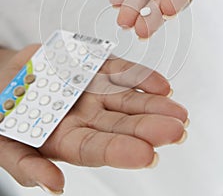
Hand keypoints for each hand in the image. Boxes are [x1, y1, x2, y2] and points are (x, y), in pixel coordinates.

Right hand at [0, 45, 187, 193]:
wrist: (5, 76)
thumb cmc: (4, 112)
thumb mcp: (6, 143)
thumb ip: (26, 166)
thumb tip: (54, 188)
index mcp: (68, 139)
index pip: (99, 148)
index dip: (122, 151)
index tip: (149, 155)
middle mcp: (87, 117)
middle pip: (122, 125)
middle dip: (149, 128)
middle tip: (177, 130)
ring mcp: (93, 91)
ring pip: (128, 99)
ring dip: (154, 104)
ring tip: (178, 111)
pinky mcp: (95, 67)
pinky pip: (120, 71)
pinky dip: (140, 76)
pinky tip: (161, 86)